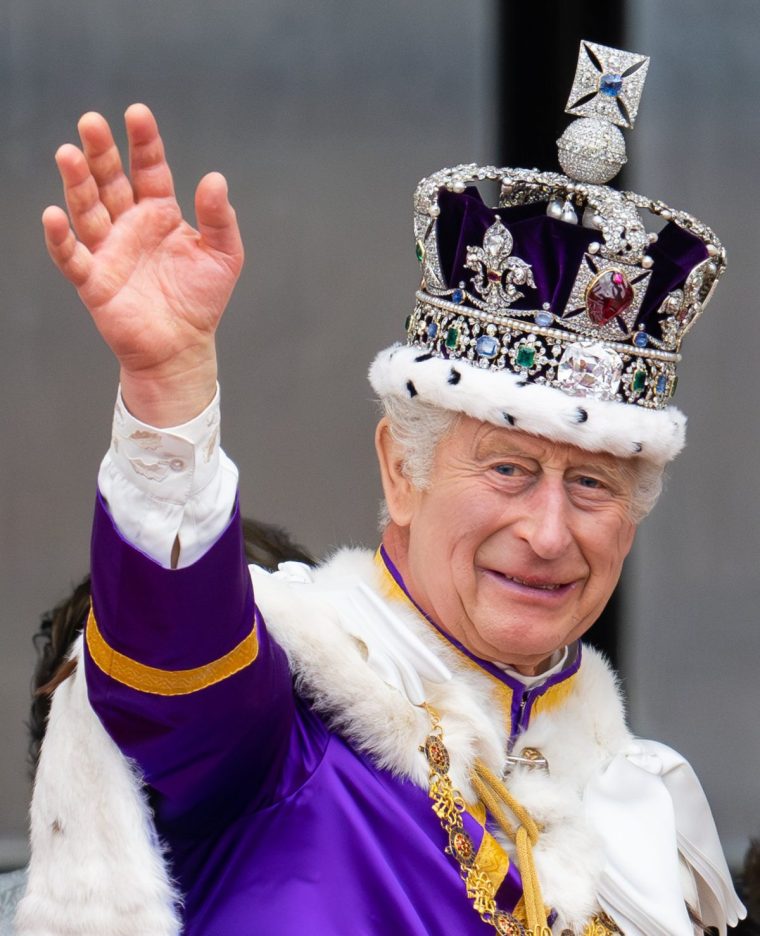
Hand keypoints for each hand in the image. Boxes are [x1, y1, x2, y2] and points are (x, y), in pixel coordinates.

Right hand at [43, 104, 244, 425]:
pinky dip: (61, 238)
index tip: (137, 114)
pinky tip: (54, 214)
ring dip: (76, 183)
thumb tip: (214, 178)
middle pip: (110, 181)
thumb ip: (220, 218)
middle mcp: (130, 225)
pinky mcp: (94, 281)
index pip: (149, 168)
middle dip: (100, 152)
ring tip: (68, 153)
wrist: (183, 348)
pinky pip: (72, 257)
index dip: (143, 142)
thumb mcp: (224, 256)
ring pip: (87, 209)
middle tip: (90, 121)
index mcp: (160, 213)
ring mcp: (109, 250)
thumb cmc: (202, 300)